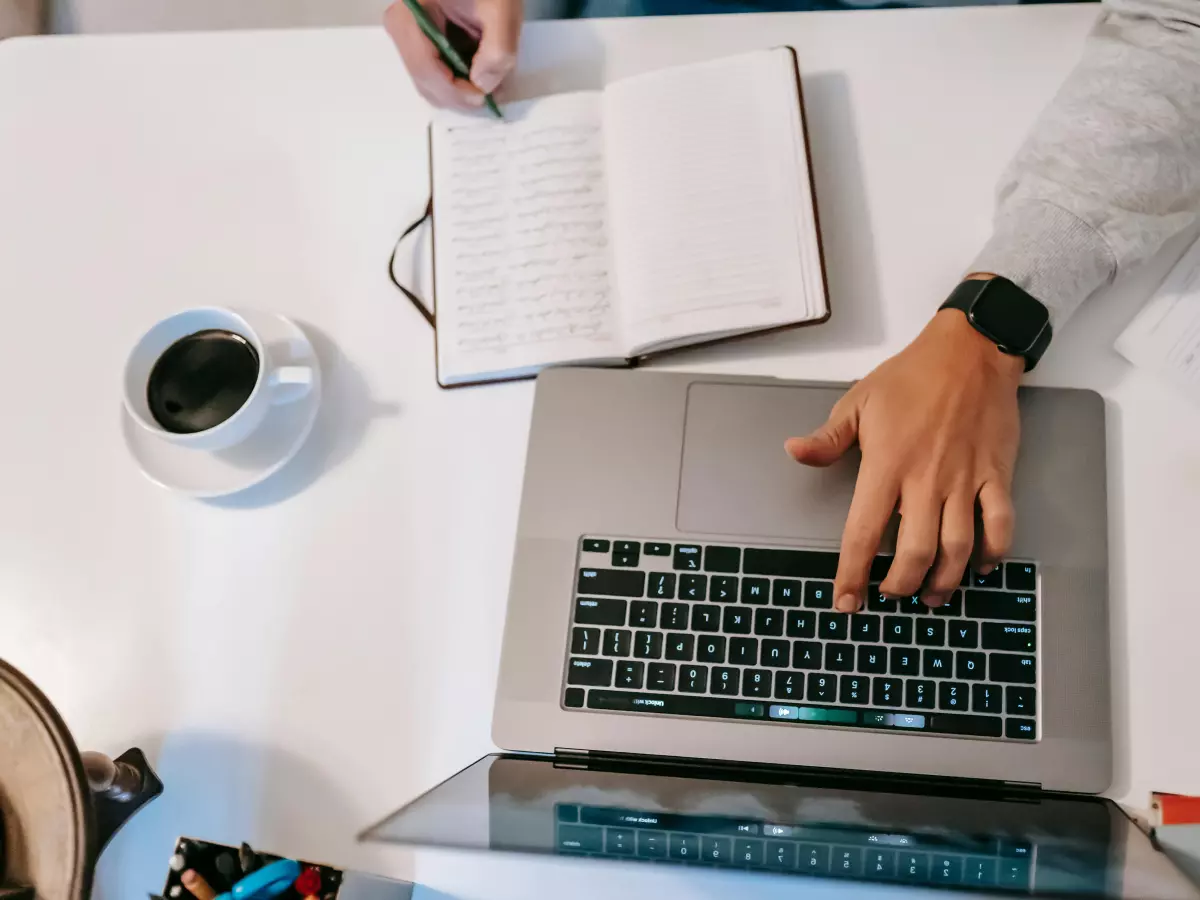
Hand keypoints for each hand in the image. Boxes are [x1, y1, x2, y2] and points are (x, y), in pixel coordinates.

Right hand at [385, 0, 521, 109]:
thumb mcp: (501, 11)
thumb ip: (498, 49)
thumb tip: (483, 84)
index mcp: (411, 13)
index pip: (425, 66)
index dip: (454, 90)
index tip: (483, 96)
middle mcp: (402, 27)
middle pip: (424, 80)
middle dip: (459, 95)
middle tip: (491, 93)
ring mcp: (408, 38)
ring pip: (429, 84)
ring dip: (461, 91)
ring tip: (490, 81)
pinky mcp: (419, 45)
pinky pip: (435, 76)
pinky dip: (458, 82)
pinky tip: (480, 72)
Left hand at [785, 301, 1024, 611]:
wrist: (970, 352)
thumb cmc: (911, 376)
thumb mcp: (858, 402)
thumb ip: (828, 438)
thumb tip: (794, 452)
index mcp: (886, 466)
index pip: (863, 533)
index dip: (852, 573)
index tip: (846, 601)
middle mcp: (926, 481)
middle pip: (913, 553)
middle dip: (900, 586)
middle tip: (891, 595)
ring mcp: (964, 480)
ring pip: (957, 548)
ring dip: (944, 580)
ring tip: (931, 595)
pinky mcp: (996, 475)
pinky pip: (1000, 524)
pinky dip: (993, 553)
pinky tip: (979, 567)